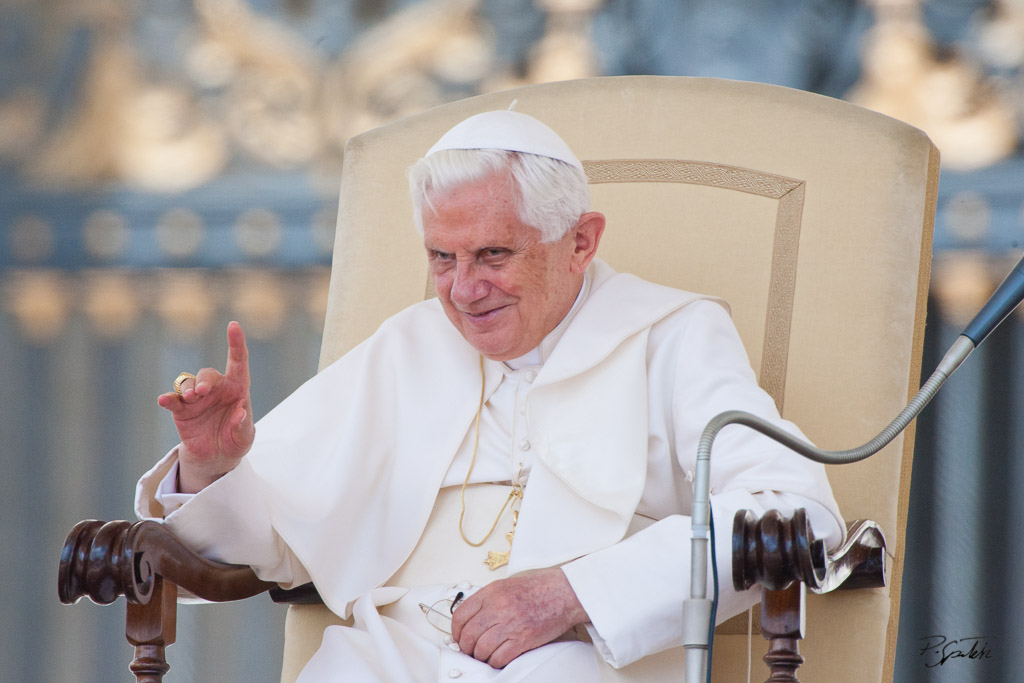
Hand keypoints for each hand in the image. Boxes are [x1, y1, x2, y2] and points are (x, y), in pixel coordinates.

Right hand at [157, 321, 254, 492]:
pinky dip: (168, 399)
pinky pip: (173, 400)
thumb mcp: (244, 437)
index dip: (236, 343)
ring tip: (190, 398)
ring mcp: (196, 398)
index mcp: (237, 389)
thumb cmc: (235, 440)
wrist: (216, 457)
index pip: (238, 361)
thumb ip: (243, 425)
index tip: (233, 325)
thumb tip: (241, 413)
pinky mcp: (181, 410)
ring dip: (188, 388)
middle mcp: (216, 389)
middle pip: (208, 374)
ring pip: (189, 383)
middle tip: (202, 392)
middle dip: (204, 380)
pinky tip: (164, 400)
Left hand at [450, 568, 588, 667]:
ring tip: (484, 655)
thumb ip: (487, 600)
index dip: (456, 631)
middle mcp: (498, 607)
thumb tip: (471, 619)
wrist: (564, 592)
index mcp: (491, 592)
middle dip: (466, 647)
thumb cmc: (538, 588)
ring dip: (480, 656)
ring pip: (481, 649)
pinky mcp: (523, 639)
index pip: (460, 615)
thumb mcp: (506, 585)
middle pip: (468, 635)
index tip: (459, 637)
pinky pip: (499, 658)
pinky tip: (498, 658)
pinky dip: (494, 662)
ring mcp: (510, 623)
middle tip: (470, 650)